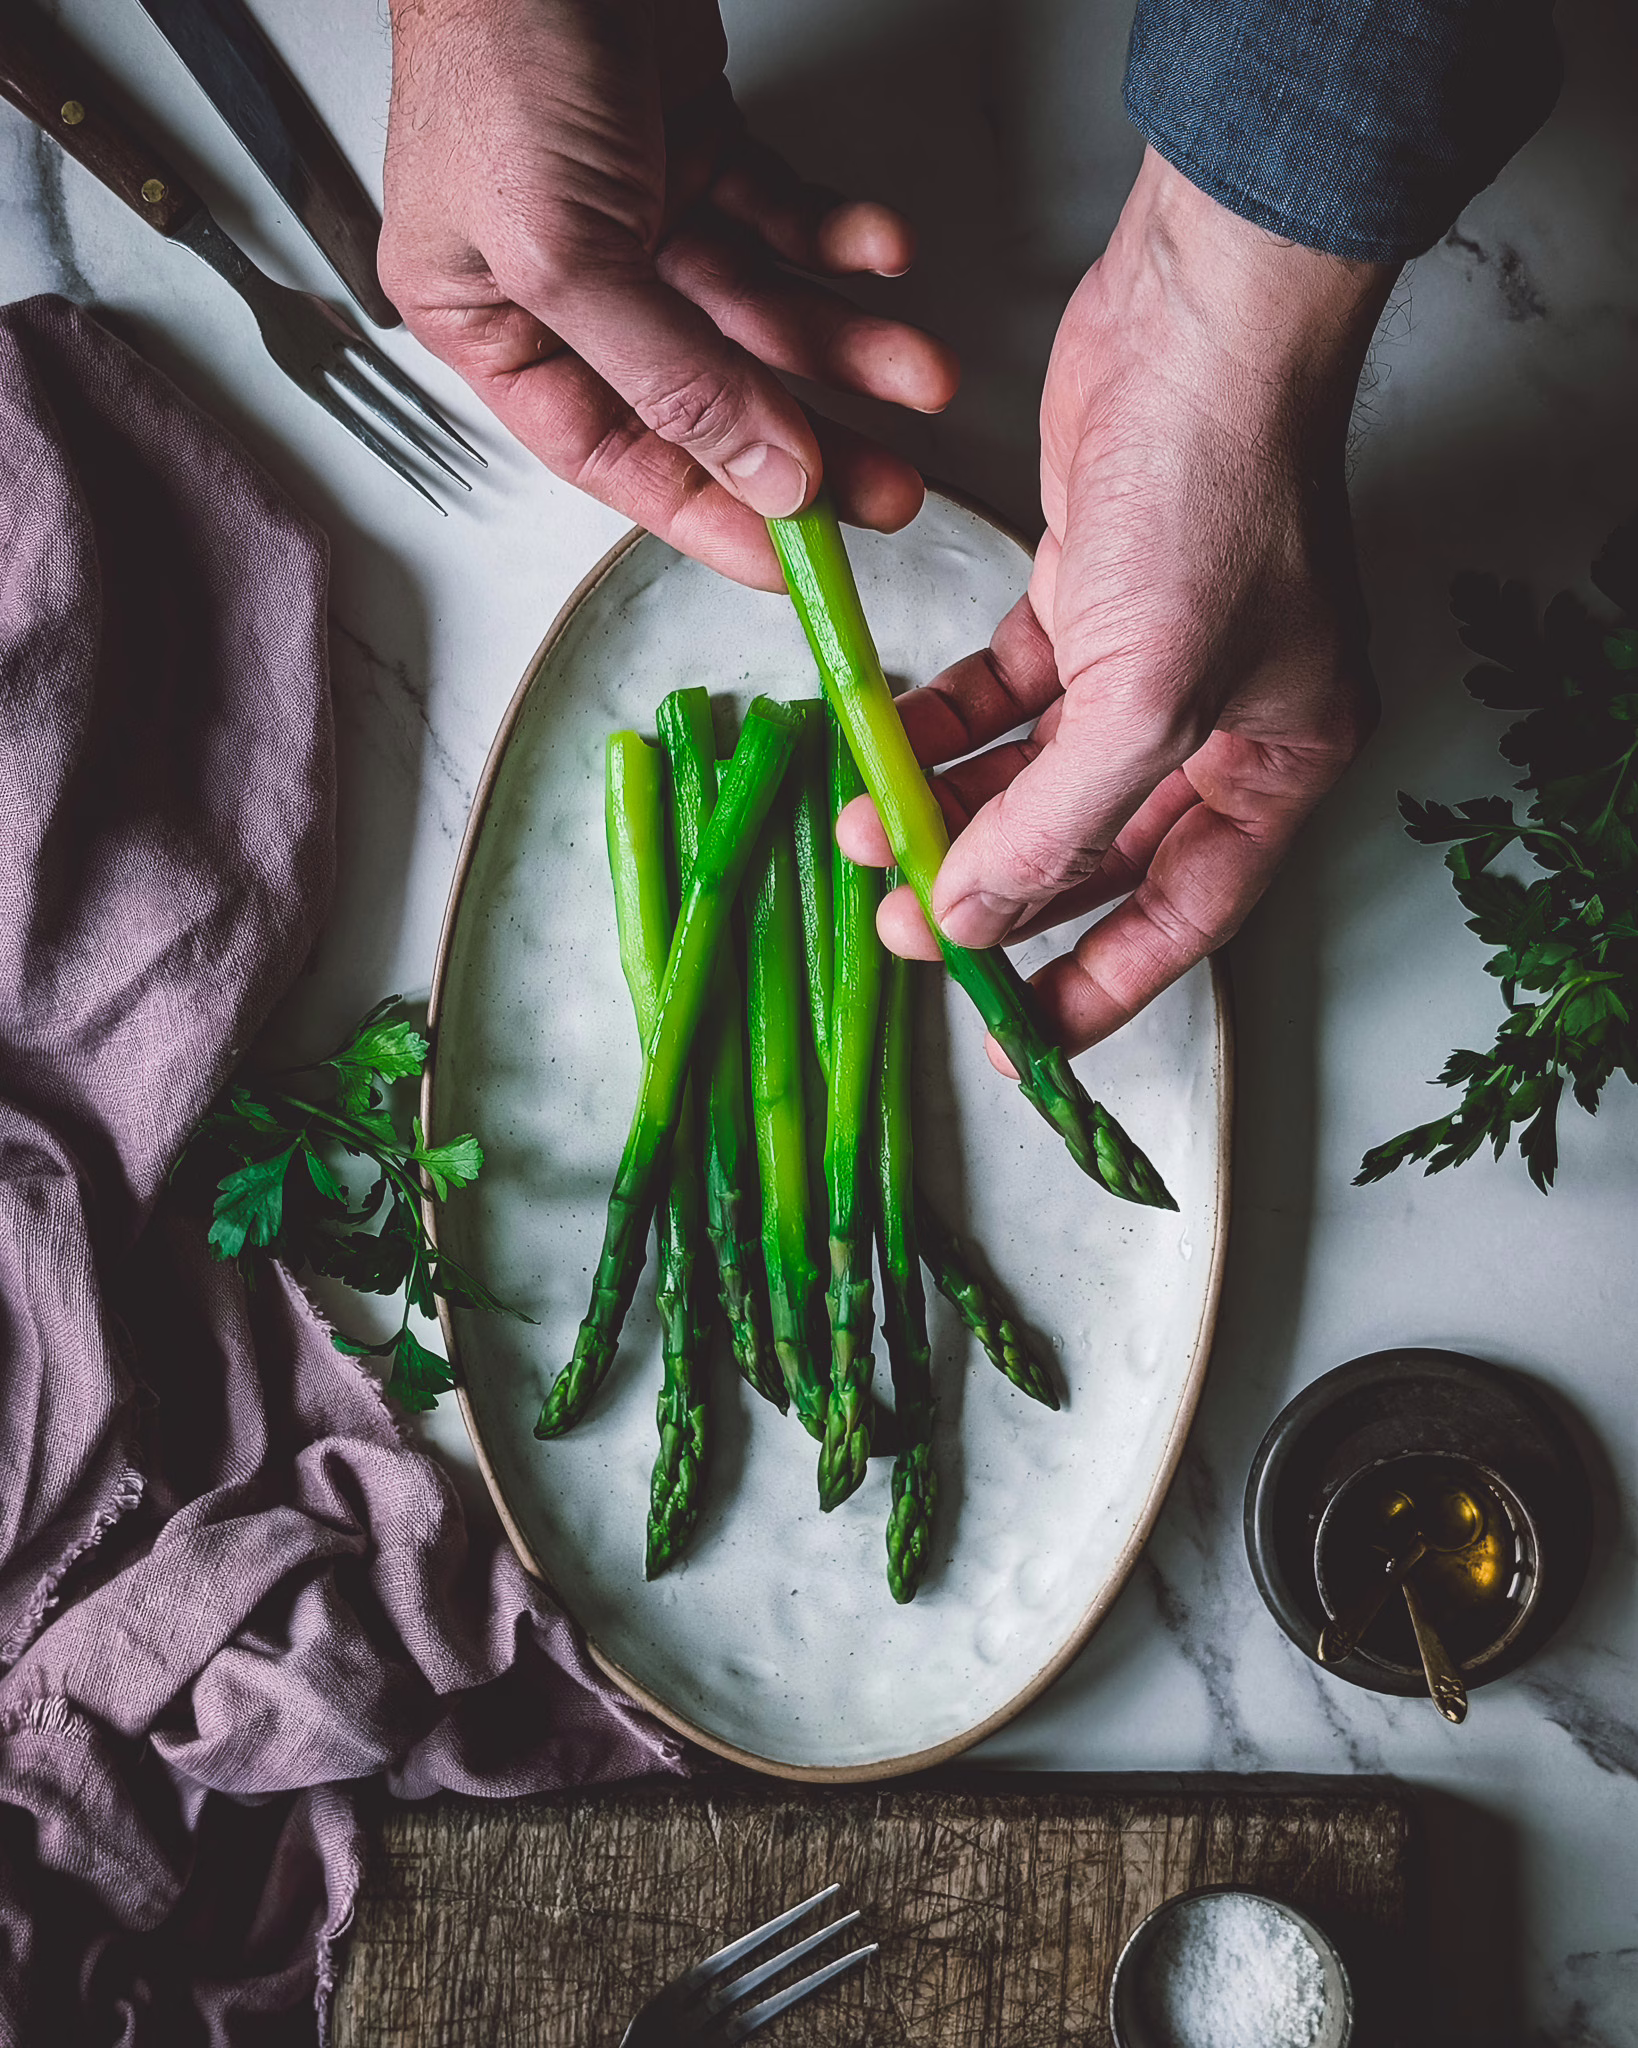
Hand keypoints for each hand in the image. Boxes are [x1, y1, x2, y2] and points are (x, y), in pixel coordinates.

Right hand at [380, 0, 958, 587]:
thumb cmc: (502, 52)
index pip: (617, 455)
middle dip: (807, 441)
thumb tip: (766, 481)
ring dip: (845, 345)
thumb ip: (670, 377)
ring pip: (760, 316)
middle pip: (706, 397)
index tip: (794, 567)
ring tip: (921, 375)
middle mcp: (565, 284)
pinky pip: (782, 220)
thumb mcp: (567, 252)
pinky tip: (884, 254)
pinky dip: (838, 238)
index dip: (709, 515)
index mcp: (494, 325)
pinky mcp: (694, 152)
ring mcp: (634, 219)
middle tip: (890, 490)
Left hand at [838, 148, 1394, 1057]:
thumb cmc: (1216, 497)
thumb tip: (970, 916)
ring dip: (953, 807)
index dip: (1100, 984)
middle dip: (998, 888)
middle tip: (906, 921)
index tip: (1018, 1034)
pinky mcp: (1086, 599)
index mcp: (1282, 761)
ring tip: (867, 832)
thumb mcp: (1146, 695)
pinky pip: (1004, 697)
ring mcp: (1151, 659)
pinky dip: (945, 726)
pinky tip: (884, 748)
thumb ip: (1057, 824)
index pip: (1185, 913)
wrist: (1196, 318)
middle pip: (1097, 849)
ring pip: (1038, 775)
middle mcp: (1223, 720)